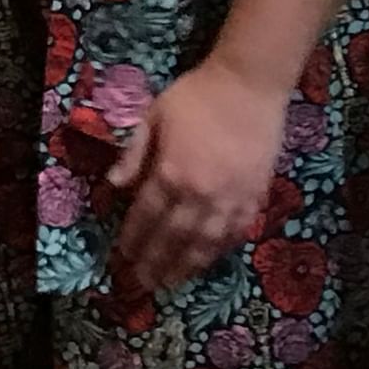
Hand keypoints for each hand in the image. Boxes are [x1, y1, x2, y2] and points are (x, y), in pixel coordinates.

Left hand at [108, 60, 288, 294]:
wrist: (249, 86)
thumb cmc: (197, 96)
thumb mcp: (154, 115)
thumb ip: (134, 153)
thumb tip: (113, 186)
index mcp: (172, 172)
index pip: (147, 215)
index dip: (134, 237)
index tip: (124, 255)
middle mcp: (201, 194)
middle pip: (174, 237)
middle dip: (156, 261)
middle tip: (143, 282)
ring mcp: (232, 199)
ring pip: (206, 243)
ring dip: (186, 266)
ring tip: (171, 282)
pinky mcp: (256, 197)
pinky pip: (236, 234)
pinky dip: (219, 251)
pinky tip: (207, 261)